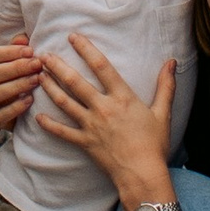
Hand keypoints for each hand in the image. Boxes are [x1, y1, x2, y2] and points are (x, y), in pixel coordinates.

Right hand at [0, 36, 43, 130]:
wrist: (8, 109)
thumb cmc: (15, 77)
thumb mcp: (15, 61)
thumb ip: (17, 49)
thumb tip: (23, 38)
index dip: (9, 52)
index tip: (30, 50)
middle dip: (16, 68)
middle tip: (37, 64)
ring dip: (16, 86)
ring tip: (36, 80)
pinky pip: (0, 115)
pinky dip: (16, 107)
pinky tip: (30, 99)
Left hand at [35, 36, 177, 201]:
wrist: (142, 173)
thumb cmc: (154, 144)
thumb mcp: (163, 112)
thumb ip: (166, 85)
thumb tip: (172, 62)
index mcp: (122, 97)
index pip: (101, 66)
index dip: (86, 49)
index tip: (73, 37)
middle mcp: (103, 107)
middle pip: (75, 82)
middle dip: (58, 66)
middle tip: (43, 54)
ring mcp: (91, 125)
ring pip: (65, 102)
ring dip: (49, 88)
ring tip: (37, 75)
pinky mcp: (84, 142)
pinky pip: (62, 132)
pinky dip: (49, 125)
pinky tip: (37, 117)